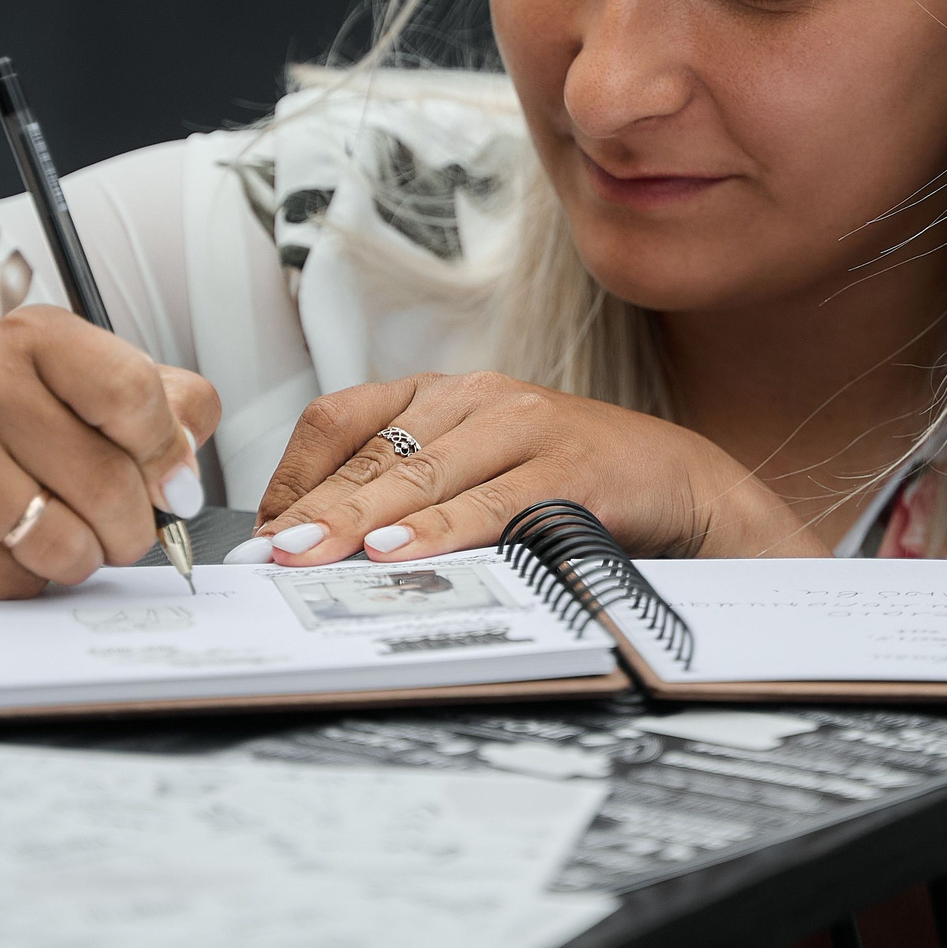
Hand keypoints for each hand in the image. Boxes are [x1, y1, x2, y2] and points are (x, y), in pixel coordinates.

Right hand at [0, 307, 220, 596]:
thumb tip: (187, 465)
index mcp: (35, 337)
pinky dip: (23, 579)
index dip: (166, 452)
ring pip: (66, 544)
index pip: (133, 394)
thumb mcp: (76, 381)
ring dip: (80, 558)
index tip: (167, 478)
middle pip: (111, 484)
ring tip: (58, 534)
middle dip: (132, 526)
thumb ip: (160, 405)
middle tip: (117, 526)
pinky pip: (13, 582)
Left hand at [244, 372, 821, 564]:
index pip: (344, 418)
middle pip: (377, 453)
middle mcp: (480, 398)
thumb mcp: (479, 473)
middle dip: (318, 508)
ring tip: (315, 553)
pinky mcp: (570, 468)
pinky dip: (442, 532)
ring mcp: (527, 427)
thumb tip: (317, 542)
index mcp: (444, 394)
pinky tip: (402, 553)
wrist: (679, 484)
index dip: (297, 474)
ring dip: (364, 520)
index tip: (267, 530)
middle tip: (271, 554)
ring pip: (427, 476)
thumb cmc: (569, 484)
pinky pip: (493, 504)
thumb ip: (410, 493)